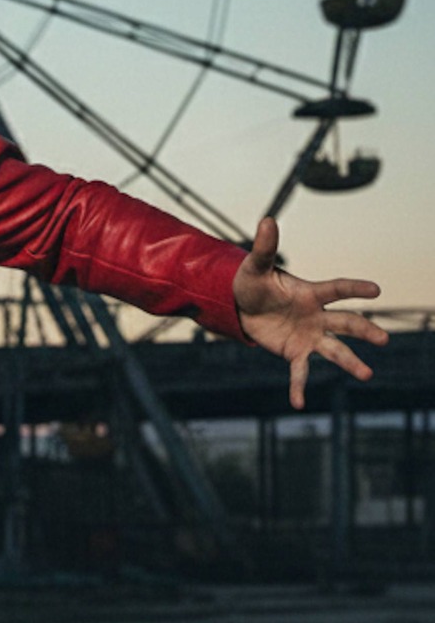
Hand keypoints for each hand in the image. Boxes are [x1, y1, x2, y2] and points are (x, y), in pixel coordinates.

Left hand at [232, 216, 387, 409]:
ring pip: (334, 350)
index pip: (337, 289)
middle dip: (364, 331)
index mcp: (311, 293)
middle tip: (383, 340)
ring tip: (367, 375)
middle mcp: (316, 315)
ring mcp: (308, 335)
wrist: (241, 306)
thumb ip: (264, 248)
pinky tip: (299, 403)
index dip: (355, 288)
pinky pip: (300, 372)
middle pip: (345, 323)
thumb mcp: (255, 267)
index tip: (376, 289)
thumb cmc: (253, 282)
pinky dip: (299, 387)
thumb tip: (266, 219)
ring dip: (350, 362)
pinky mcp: (294, 352)